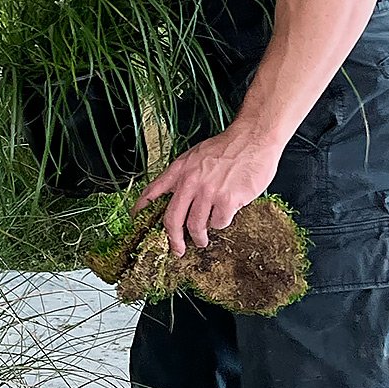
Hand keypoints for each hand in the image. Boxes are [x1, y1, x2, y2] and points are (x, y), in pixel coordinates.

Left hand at [138, 124, 284, 256]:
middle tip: (177, 249)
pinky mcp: (228, 200)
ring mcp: (209, 192)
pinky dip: (220, 223)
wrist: (253, 138)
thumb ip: (179, 174)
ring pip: (196, 225)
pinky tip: (225, 215)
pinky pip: (218, 223)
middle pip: (172, 219)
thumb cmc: (226, 147)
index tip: (135, 219)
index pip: (153, 191)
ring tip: (201, 241)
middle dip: (173, 239)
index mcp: (180, 170)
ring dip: (199, 237)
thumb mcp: (194, 155)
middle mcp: (191, 182)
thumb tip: (164, 193)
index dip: (141, 208)